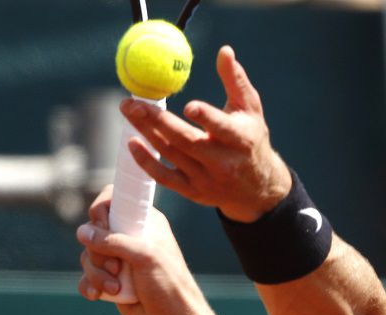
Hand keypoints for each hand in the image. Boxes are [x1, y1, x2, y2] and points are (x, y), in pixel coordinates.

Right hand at [77, 186, 219, 314]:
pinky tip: (98, 296)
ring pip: (88, 255)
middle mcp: (130, 237)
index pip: (113, 199)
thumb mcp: (146, 257)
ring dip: (97, 273)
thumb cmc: (168, 285)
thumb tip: (82, 232)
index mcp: (145, 222)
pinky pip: (86, 276)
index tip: (104, 225)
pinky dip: (89, 285)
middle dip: (98, 252)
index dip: (102, 210)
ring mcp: (118, 259)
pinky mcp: (110, 279)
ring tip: (115, 288)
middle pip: (93, 230)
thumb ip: (114, 241)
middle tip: (117, 268)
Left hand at [120, 45, 291, 222]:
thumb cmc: (252, 141)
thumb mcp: (251, 111)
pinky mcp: (193, 191)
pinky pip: (165, 178)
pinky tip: (132, 142)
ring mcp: (207, 179)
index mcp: (241, 140)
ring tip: (128, 109)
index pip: (222, 129)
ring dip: (146, 132)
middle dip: (158, 121)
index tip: (188, 105)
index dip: (206, 118)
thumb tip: (224, 51)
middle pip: (186, 141)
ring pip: (171, 154)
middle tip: (133, 102)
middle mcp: (224, 163)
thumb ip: (236, 81)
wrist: (257, 189)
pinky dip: (147, 162)